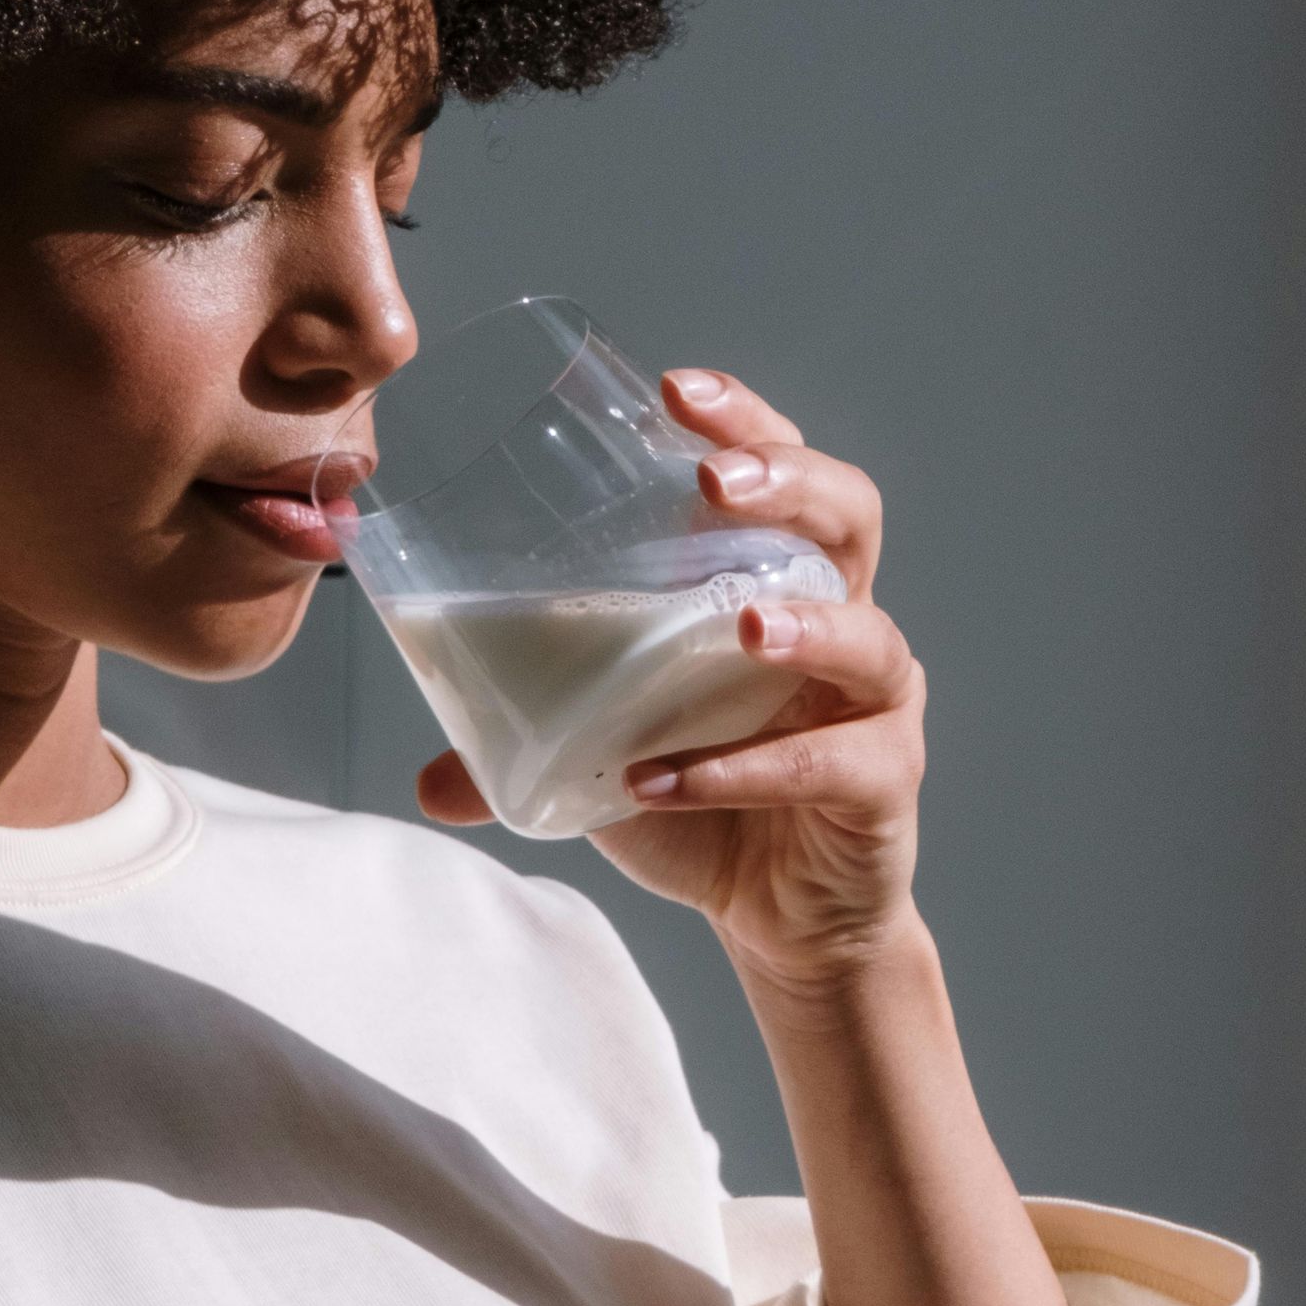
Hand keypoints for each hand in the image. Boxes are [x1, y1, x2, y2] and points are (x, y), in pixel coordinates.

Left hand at [415, 368, 926, 998]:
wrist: (778, 917)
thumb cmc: (702, 800)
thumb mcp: (601, 754)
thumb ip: (517, 752)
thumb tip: (423, 777)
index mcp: (775, 581)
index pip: (781, 469)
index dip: (742, 421)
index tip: (674, 389)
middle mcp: (842, 620)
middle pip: (848, 515)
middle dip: (788, 483)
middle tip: (716, 483)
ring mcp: (872, 701)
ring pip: (867, 636)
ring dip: (805, 625)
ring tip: (744, 625)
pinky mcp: (882, 782)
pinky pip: (826, 764)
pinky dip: (746, 771)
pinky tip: (673, 780)